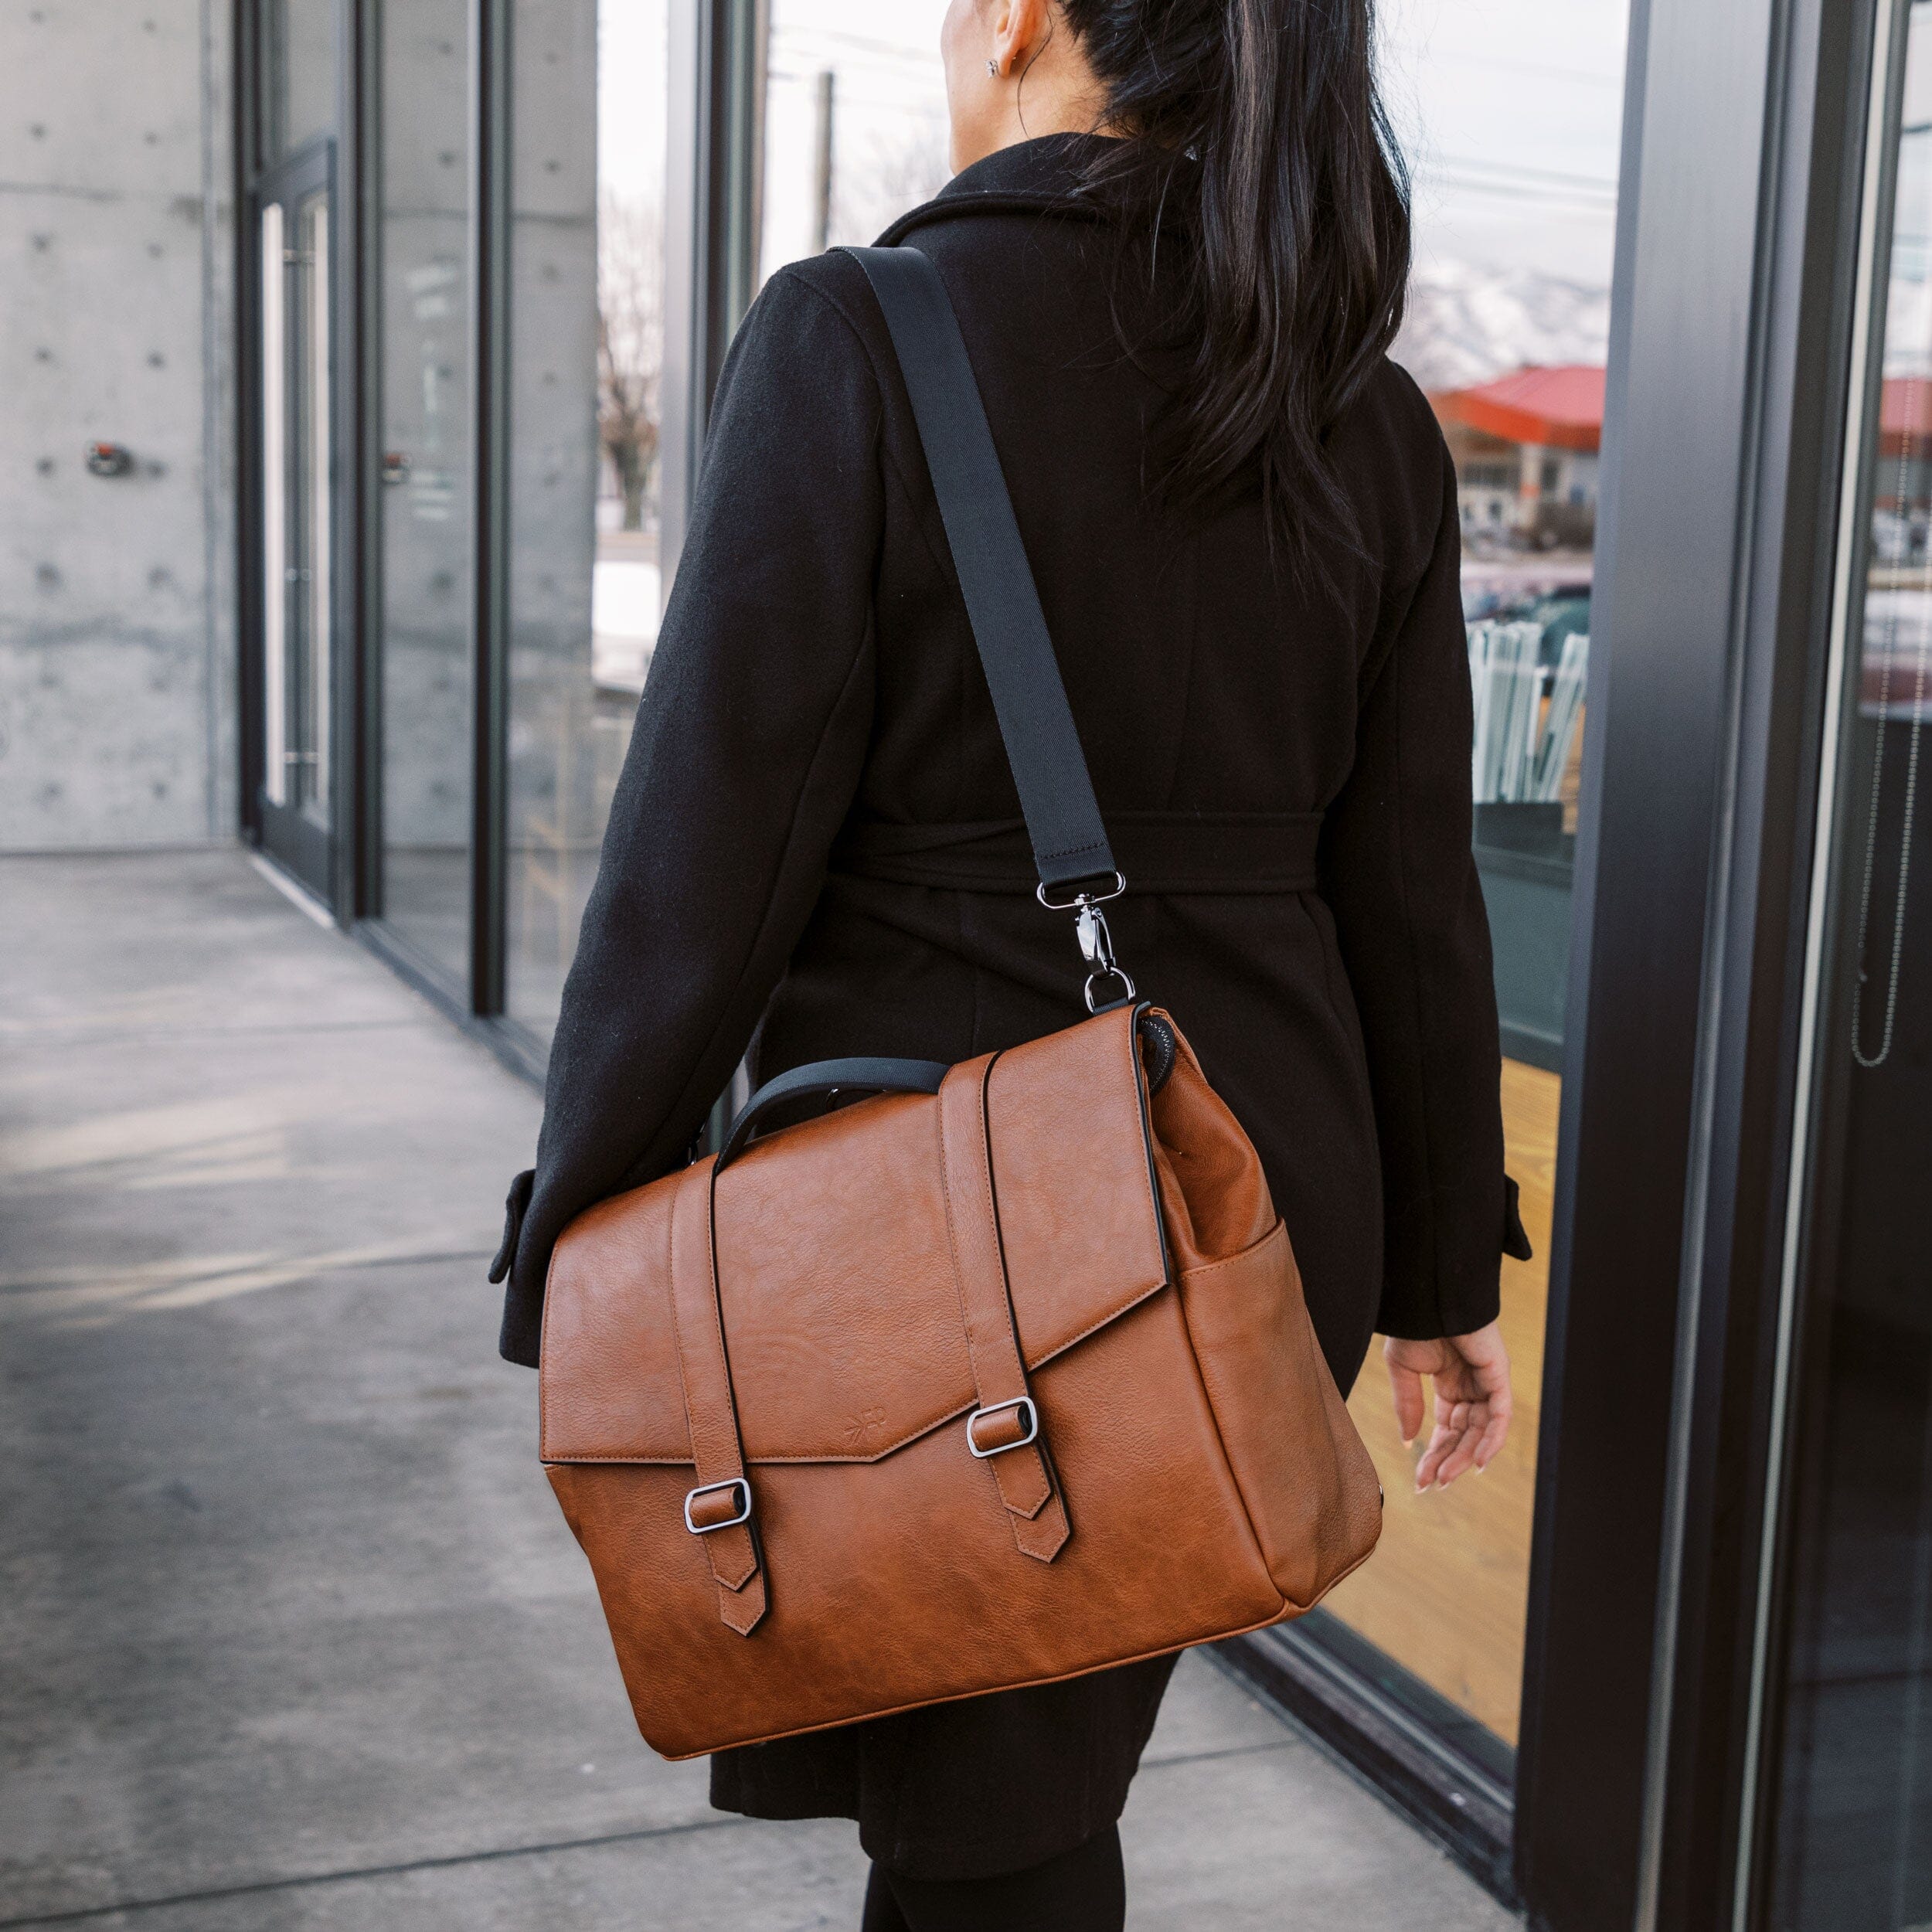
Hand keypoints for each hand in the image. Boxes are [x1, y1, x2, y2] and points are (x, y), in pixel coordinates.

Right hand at [1383, 1322, 1512, 1490]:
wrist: (1426, 1296)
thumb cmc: (1414, 1325)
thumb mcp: (1402, 1370)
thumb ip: (1406, 1405)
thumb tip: (1407, 1441)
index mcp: (1450, 1385)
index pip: (1447, 1429)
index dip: (1435, 1454)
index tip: (1420, 1478)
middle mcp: (1472, 1387)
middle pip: (1464, 1435)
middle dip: (1447, 1461)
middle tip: (1431, 1485)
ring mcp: (1487, 1382)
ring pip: (1481, 1431)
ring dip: (1465, 1457)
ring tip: (1445, 1478)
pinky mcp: (1499, 1375)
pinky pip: (1500, 1417)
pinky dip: (1491, 1441)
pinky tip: (1476, 1462)